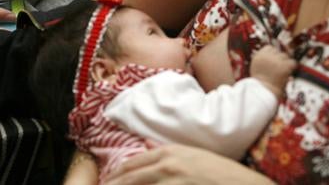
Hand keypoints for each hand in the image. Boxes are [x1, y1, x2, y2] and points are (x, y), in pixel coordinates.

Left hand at [104, 143, 273, 184]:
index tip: (106, 180)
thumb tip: (145, 147)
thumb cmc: (221, 174)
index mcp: (169, 153)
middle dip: (114, 184)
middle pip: (130, 178)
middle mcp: (167, 165)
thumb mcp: (193, 156)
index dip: (116, 174)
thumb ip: (167, 154)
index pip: (132, 164)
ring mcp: (172, 181)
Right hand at [249, 45, 296, 98]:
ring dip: (286, 63)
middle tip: (279, 68)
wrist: (264, 91)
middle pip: (278, 51)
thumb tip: (271, 56)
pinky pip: (293, 62)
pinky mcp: (285, 65)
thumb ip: (263, 59)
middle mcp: (267, 55)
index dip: (273, 54)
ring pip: (286, 56)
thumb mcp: (256, 67)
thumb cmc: (260, 83)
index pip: (270, 48)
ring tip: (282, 72)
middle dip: (280, 58)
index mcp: (259, 55)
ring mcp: (277, 60)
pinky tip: (288, 73)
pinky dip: (292, 67)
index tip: (275, 60)